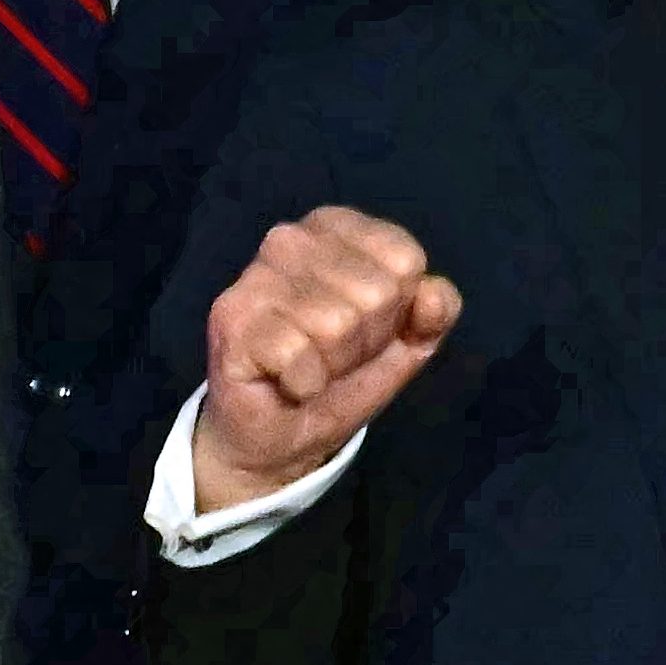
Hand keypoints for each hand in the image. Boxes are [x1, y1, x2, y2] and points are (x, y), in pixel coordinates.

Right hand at [191, 207, 460, 506]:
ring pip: (336, 324)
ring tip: (308, 368)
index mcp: (337, 228)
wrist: (279, 437)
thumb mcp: (406, 343)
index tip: (366, 331)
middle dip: (364, 342)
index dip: (397, 310)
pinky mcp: (231, 318)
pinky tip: (285, 381)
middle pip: (375, 292)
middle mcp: (292, 238)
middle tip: (332, 357)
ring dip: (332, 365)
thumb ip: (434, 312)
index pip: (404, 258)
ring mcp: (256, 275)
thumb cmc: (339, 375)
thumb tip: (434, 294)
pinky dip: (303, 383)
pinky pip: (298, 354)